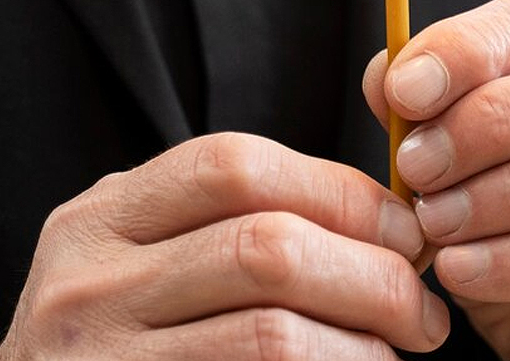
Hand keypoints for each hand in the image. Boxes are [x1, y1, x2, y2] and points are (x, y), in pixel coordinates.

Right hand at [0, 132, 450, 359]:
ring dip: (364, 349)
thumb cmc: (112, 351)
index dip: (341, 194)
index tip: (404, 233)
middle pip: (267, 248)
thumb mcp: (132, 267)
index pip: (235, 168)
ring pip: (273, 337)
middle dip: (373, 276)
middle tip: (422, 313)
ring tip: (394, 360)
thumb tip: (378, 217)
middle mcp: (87, 286)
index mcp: (98, 220)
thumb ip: (216, 226)